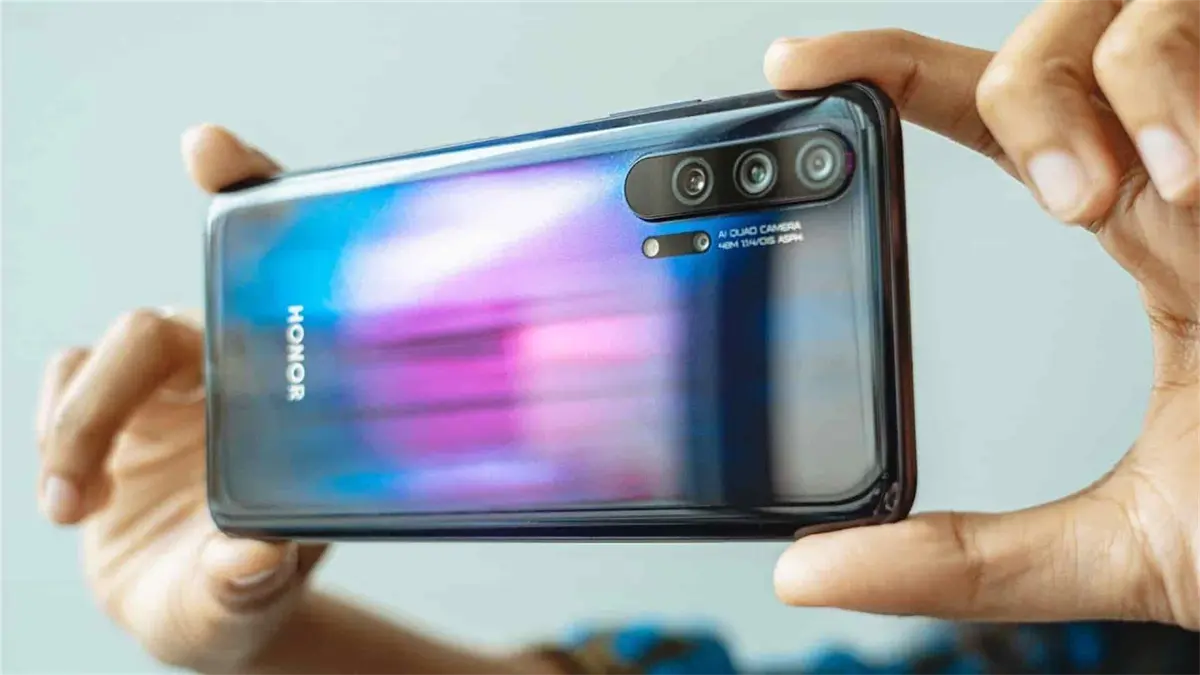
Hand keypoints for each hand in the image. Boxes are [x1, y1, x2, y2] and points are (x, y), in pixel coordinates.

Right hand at [36, 125, 325, 671]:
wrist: (205, 607)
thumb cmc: (248, 590)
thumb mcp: (249, 597)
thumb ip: (246, 581)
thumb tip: (250, 557)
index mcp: (289, 390)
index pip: (280, 274)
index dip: (248, 194)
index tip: (207, 148)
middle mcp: (234, 369)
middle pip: (154, 328)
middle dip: (107, 396)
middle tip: (84, 487)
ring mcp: (169, 384)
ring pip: (100, 354)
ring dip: (73, 430)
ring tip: (75, 509)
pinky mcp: (111, 404)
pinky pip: (65, 379)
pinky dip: (57, 434)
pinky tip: (75, 500)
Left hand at [765, 1, 1199, 627]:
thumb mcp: (1133, 544)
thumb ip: (969, 559)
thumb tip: (806, 571)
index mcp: (1146, 231)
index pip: (986, 113)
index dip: (879, 72)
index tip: (787, 72)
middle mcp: (1196, 163)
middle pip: (1052, 40)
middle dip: (1021, 92)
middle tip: (1057, 200)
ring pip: (1133, 7)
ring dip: (1103, 86)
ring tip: (1117, 199)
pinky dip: (1181, 83)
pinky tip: (1194, 177)